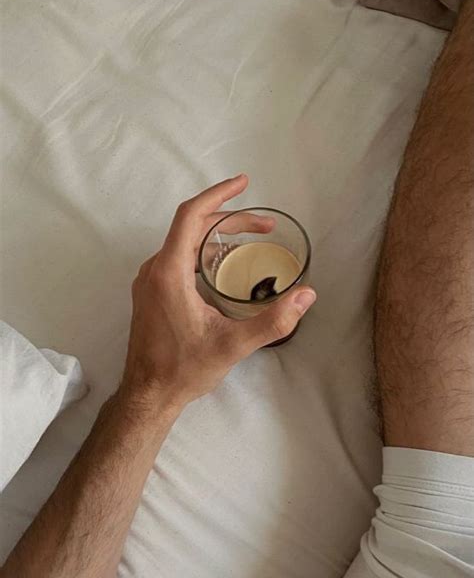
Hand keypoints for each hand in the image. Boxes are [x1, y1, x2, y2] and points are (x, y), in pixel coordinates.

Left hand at [120, 175, 315, 414]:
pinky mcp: (150, 294)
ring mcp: (149, 282)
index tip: (243, 183)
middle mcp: (154, 270)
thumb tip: (306, 295)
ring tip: (250, 243)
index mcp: (169, 272)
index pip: (191, 216)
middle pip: (192, 227)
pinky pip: (177, 259)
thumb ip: (273, 320)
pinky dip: (203, 252)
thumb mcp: (233, 345)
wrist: (148, 395)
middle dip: (230, 220)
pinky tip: (224, 267)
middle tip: (265, 226)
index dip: (219, 195)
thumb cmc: (183, 369)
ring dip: (216, 237)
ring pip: (183, 243)